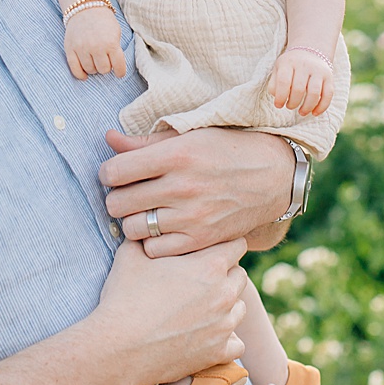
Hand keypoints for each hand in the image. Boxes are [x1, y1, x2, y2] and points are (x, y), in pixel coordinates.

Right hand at [63, 7, 125, 79]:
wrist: (85, 7)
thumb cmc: (104, 21)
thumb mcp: (116, 33)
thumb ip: (116, 49)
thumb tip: (115, 66)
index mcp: (110, 43)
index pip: (118, 66)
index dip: (120, 72)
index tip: (119, 73)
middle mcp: (96, 47)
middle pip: (103, 69)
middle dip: (106, 67)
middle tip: (106, 61)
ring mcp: (81, 48)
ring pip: (90, 70)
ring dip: (94, 68)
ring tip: (96, 61)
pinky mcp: (70, 49)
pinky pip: (75, 69)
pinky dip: (81, 75)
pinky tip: (85, 75)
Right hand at [88, 237, 249, 384]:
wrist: (116, 349)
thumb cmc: (123, 299)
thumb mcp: (131, 255)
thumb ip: (147, 236)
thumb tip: (148, 224)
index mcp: (210, 265)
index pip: (237, 245)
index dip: (221, 247)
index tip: (207, 255)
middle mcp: (224, 293)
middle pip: (240, 276)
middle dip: (224, 276)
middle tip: (199, 284)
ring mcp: (224, 325)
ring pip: (240, 309)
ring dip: (225, 308)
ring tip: (199, 311)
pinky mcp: (218, 352)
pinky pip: (237, 345)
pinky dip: (225, 342)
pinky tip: (207, 338)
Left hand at [101, 127, 293, 254]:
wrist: (275, 176)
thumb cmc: (230, 149)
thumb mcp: (192, 135)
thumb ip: (146, 141)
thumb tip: (108, 140)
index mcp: (178, 154)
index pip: (115, 171)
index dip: (108, 172)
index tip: (117, 173)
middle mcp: (183, 186)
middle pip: (117, 203)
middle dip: (118, 197)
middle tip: (131, 193)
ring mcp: (192, 216)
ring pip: (133, 228)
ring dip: (134, 220)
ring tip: (147, 210)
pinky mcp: (201, 239)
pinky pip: (154, 249)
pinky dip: (152, 241)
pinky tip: (163, 227)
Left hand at [272, 48, 332, 115]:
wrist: (310, 50)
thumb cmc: (290, 66)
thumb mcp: (278, 69)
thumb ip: (274, 84)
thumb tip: (278, 100)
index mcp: (289, 62)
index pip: (284, 81)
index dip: (280, 97)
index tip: (278, 105)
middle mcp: (305, 65)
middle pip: (299, 89)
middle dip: (293, 103)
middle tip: (290, 106)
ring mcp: (318, 70)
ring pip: (314, 93)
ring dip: (307, 107)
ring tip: (301, 112)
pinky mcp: (329, 77)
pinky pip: (328, 94)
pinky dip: (322, 107)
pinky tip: (314, 113)